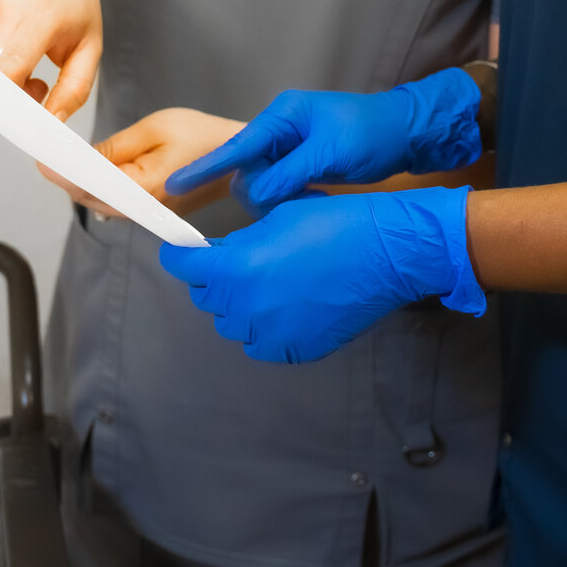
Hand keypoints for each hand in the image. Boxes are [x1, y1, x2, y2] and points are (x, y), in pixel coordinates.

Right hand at [0, 0, 101, 119]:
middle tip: (37, 88)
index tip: (24, 119)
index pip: (10, 66)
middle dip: (11, 98)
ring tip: (27, 68)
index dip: (11, 99)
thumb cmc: (71, 3)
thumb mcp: (90, 43)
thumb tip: (52, 123)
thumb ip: (76, 87)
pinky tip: (8, 55)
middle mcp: (1, 10)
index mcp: (40, 14)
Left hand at [39, 107, 245, 219]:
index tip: (44, 160)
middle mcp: (144, 210)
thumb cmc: (204, 138)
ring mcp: (148, 214)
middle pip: (92, 198)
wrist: (241, 159)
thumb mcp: (156, 128)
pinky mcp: (151, 212)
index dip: (64, 174)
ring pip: (102, 203)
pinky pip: (117, 202)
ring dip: (83, 182)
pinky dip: (101, 186)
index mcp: (146, 189)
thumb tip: (81, 157)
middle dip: (68, 177)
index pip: (92, 186)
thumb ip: (115, 146)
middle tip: (48, 152)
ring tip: (65, 157)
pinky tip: (92, 168)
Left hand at [158, 187, 482, 363]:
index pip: (184, 267)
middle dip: (213, 278)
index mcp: (237, 269)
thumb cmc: (335, 221)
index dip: (180, 255)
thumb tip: (220, 254)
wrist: (386, 252)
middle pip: (207, 298)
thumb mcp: (277, 216)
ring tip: (268, 283)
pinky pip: (262, 343)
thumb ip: (240, 241)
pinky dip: (265, 327)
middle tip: (237, 261)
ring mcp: (271, 335)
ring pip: (233, 323)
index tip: (182, 250)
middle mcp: (247, 308)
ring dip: (239, 304)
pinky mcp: (295, 351)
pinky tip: (286, 306)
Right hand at [163, 68, 482, 214]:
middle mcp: (279, 130)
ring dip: (280, 198)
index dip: (205, 168)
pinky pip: (279, 188)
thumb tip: (253, 195)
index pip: (236, 146)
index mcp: (282, 116)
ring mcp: (289, 149)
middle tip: (298, 195)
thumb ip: (288, 173)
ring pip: (262, 184)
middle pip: (247, 170)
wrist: (406, 134)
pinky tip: (315, 197)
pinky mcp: (299, 166)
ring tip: (314, 195)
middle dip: (262, 191)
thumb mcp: (330, 152)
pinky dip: (291, 198)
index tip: (175, 185)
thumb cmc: (372, 133)